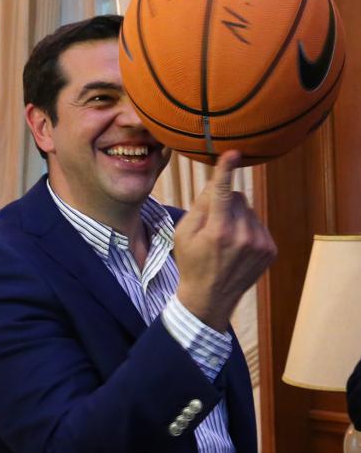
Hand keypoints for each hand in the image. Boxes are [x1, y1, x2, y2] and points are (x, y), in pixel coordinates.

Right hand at [175, 150, 276, 330]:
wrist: (210, 299)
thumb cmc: (191, 263)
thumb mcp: (183, 234)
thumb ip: (200, 206)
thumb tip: (217, 184)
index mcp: (217, 231)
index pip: (222, 192)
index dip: (225, 170)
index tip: (233, 153)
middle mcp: (242, 236)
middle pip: (236, 197)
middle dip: (224, 204)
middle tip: (212, 227)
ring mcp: (259, 244)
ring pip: (248, 210)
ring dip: (237, 217)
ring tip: (225, 241)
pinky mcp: (270, 249)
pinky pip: (258, 223)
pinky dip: (248, 229)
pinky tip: (238, 248)